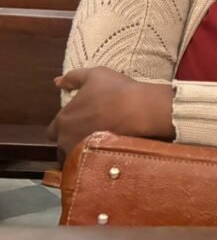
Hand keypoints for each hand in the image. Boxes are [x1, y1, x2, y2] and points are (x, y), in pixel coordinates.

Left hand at [48, 67, 174, 156]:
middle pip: (63, 146)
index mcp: (63, 120)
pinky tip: (108, 151)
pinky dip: (96, 159)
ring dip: (83, 151)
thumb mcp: (93, 75)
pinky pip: (92, 163)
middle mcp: (66, 139)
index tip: (79, 122)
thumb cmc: (116, 91)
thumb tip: (57, 81)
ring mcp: (82, 152)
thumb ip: (72, 78)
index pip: (53, 130)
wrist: (140, 110)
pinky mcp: (97, 161)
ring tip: (100, 144)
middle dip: (72, 141)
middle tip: (90, 133)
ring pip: (76, 157)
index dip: (65, 126)